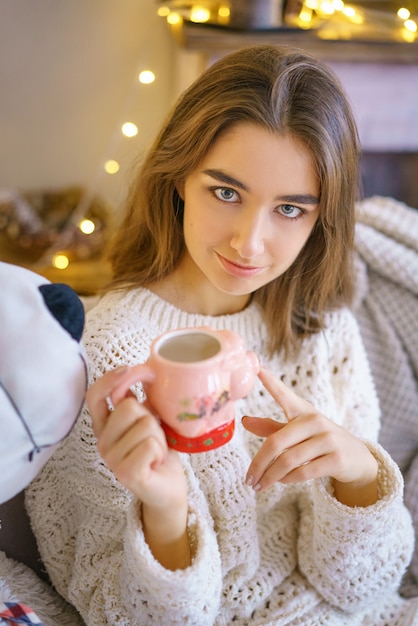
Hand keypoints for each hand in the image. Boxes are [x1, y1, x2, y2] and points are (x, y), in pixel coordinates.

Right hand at [87, 365, 189, 568]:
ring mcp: (112, 459)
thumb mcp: (147, 420)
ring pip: (144, 425)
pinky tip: (156, 462)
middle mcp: (102, 442)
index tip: (129, 369)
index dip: (108, 379)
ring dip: (159, 437)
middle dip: (150, 417)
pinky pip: (150, 444)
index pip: (94, 396)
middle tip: (153, 436)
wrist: (168, 487)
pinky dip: (160, 450)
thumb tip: (139, 372)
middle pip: (128, 406)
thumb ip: (137, 402)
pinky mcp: (126, 473)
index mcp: (105, 426)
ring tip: (155, 451)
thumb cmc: (157, 451)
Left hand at [242, 367, 377, 506]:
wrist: (357, 459)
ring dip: (270, 476)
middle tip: (248, 478)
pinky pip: (303, 472)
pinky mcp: (336, 460)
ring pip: (288, 460)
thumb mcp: (298, 431)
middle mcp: (315, 421)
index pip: (284, 394)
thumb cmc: (320, 442)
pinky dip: (288, 480)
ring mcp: (328, 440)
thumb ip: (271, 428)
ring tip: (258, 485)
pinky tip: (281, 482)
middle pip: (277, 442)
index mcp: (303, 411)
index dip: (271, 382)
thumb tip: (244, 421)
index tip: (257, 367)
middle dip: (259, 463)